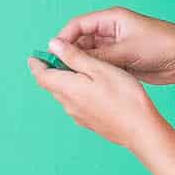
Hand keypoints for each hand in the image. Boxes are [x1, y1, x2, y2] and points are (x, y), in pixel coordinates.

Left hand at [28, 37, 160, 151]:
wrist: (140, 129)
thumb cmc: (123, 96)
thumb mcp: (99, 68)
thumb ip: (73, 56)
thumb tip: (53, 45)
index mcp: (67, 88)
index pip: (42, 75)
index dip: (37, 64)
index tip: (34, 56)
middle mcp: (68, 104)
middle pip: (52, 85)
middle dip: (51, 70)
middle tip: (56, 57)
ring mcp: (78, 116)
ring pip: (64, 94)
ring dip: (65, 81)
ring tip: (76, 69)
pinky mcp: (89, 122)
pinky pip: (76, 103)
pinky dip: (77, 91)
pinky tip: (91, 87)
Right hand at [50, 6, 174, 91]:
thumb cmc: (160, 45)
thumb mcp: (125, 50)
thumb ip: (95, 54)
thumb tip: (67, 54)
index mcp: (111, 19)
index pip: (78, 25)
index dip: (63, 38)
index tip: (54, 54)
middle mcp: (110, 31)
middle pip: (81, 41)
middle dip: (70, 55)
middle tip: (60, 71)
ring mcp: (115, 47)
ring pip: (89, 56)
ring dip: (82, 65)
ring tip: (72, 79)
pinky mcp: (121, 61)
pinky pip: (101, 66)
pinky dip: (94, 73)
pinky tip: (87, 83)